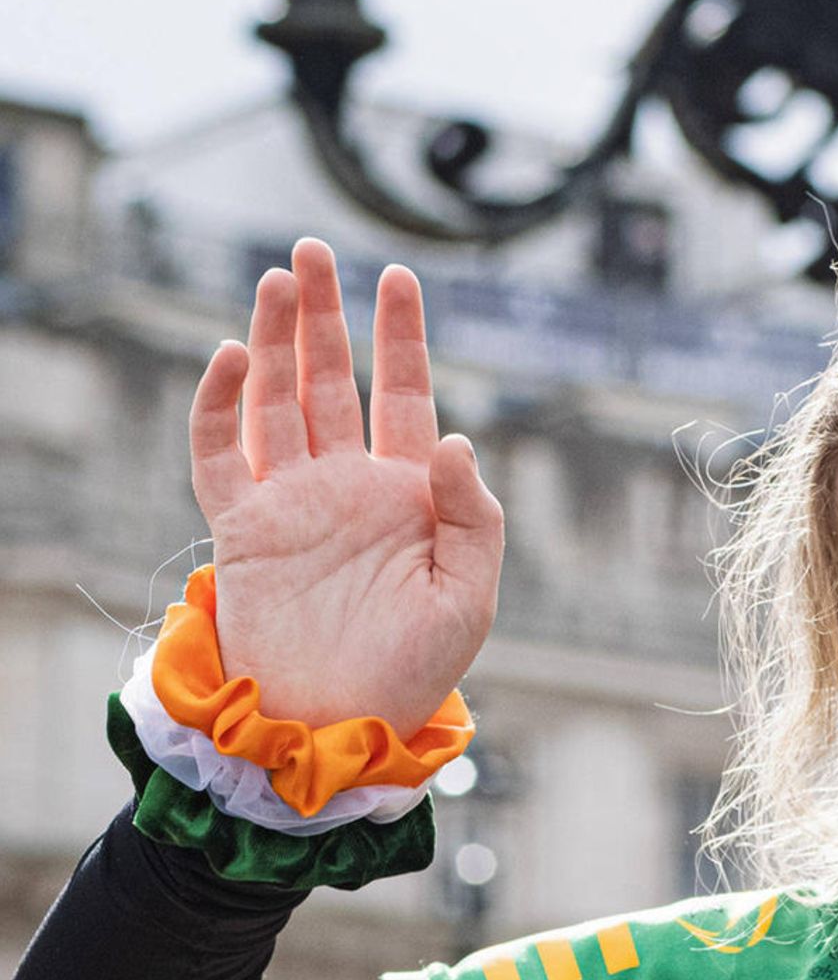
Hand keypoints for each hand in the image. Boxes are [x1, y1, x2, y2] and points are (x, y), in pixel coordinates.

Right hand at [188, 238, 503, 739]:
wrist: (338, 728)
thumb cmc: (414, 674)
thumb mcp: (468, 598)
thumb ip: (474, 517)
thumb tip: (457, 439)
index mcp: (409, 500)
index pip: (406, 399)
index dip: (402, 338)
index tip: (399, 277)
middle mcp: (348, 490)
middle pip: (332, 383)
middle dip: (325, 316)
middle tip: (313, 250)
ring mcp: (293, 506)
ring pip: (278, 403)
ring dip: (276, 341)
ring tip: (279, 279)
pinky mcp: (242, 531)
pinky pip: (221, 455)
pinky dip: (221, 406)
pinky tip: (235, 358)